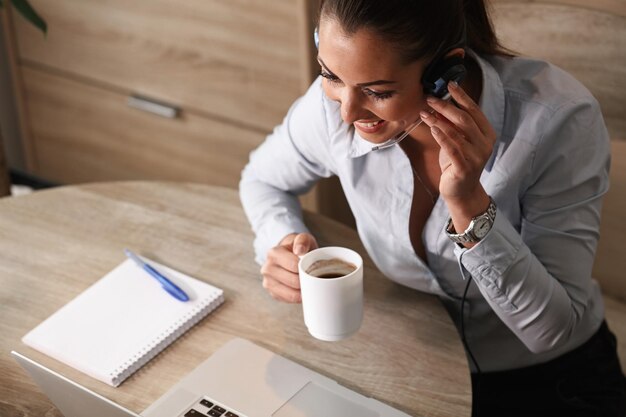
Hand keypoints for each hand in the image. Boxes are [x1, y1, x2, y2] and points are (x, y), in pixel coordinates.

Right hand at [260, 232, 318, 302]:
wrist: (289, 255)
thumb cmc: (299, 248)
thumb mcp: (303, 238)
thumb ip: (303, 240)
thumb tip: (299, 250)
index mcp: (273, 253)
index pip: (294, 266)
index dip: (307, 269)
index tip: (314, 267)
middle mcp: (267, 268)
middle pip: (293, 281)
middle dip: (306, 281)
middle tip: (314, 277)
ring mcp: (267, 282)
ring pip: (290, 294)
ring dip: (303, 291)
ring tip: (309, 284)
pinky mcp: (272, 293)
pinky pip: (288, 300)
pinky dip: (297, 297)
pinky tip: (301, 290)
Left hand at [419, 81, 495, 202]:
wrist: (461, 191)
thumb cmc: (457, 163)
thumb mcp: (456, 141)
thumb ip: (451, 125)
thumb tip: (438, 104)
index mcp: (487, 134)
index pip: (474, 110)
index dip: (462, 96)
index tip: (449, 84)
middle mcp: (485, 144)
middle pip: (465, 119)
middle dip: (446, 106)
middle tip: (430, 98)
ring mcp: (477, 156)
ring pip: (456, 132)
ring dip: (438, 120)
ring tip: (424, 112)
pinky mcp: (465, 168)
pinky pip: (452, 148)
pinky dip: (442, 137)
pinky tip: (432, 128)